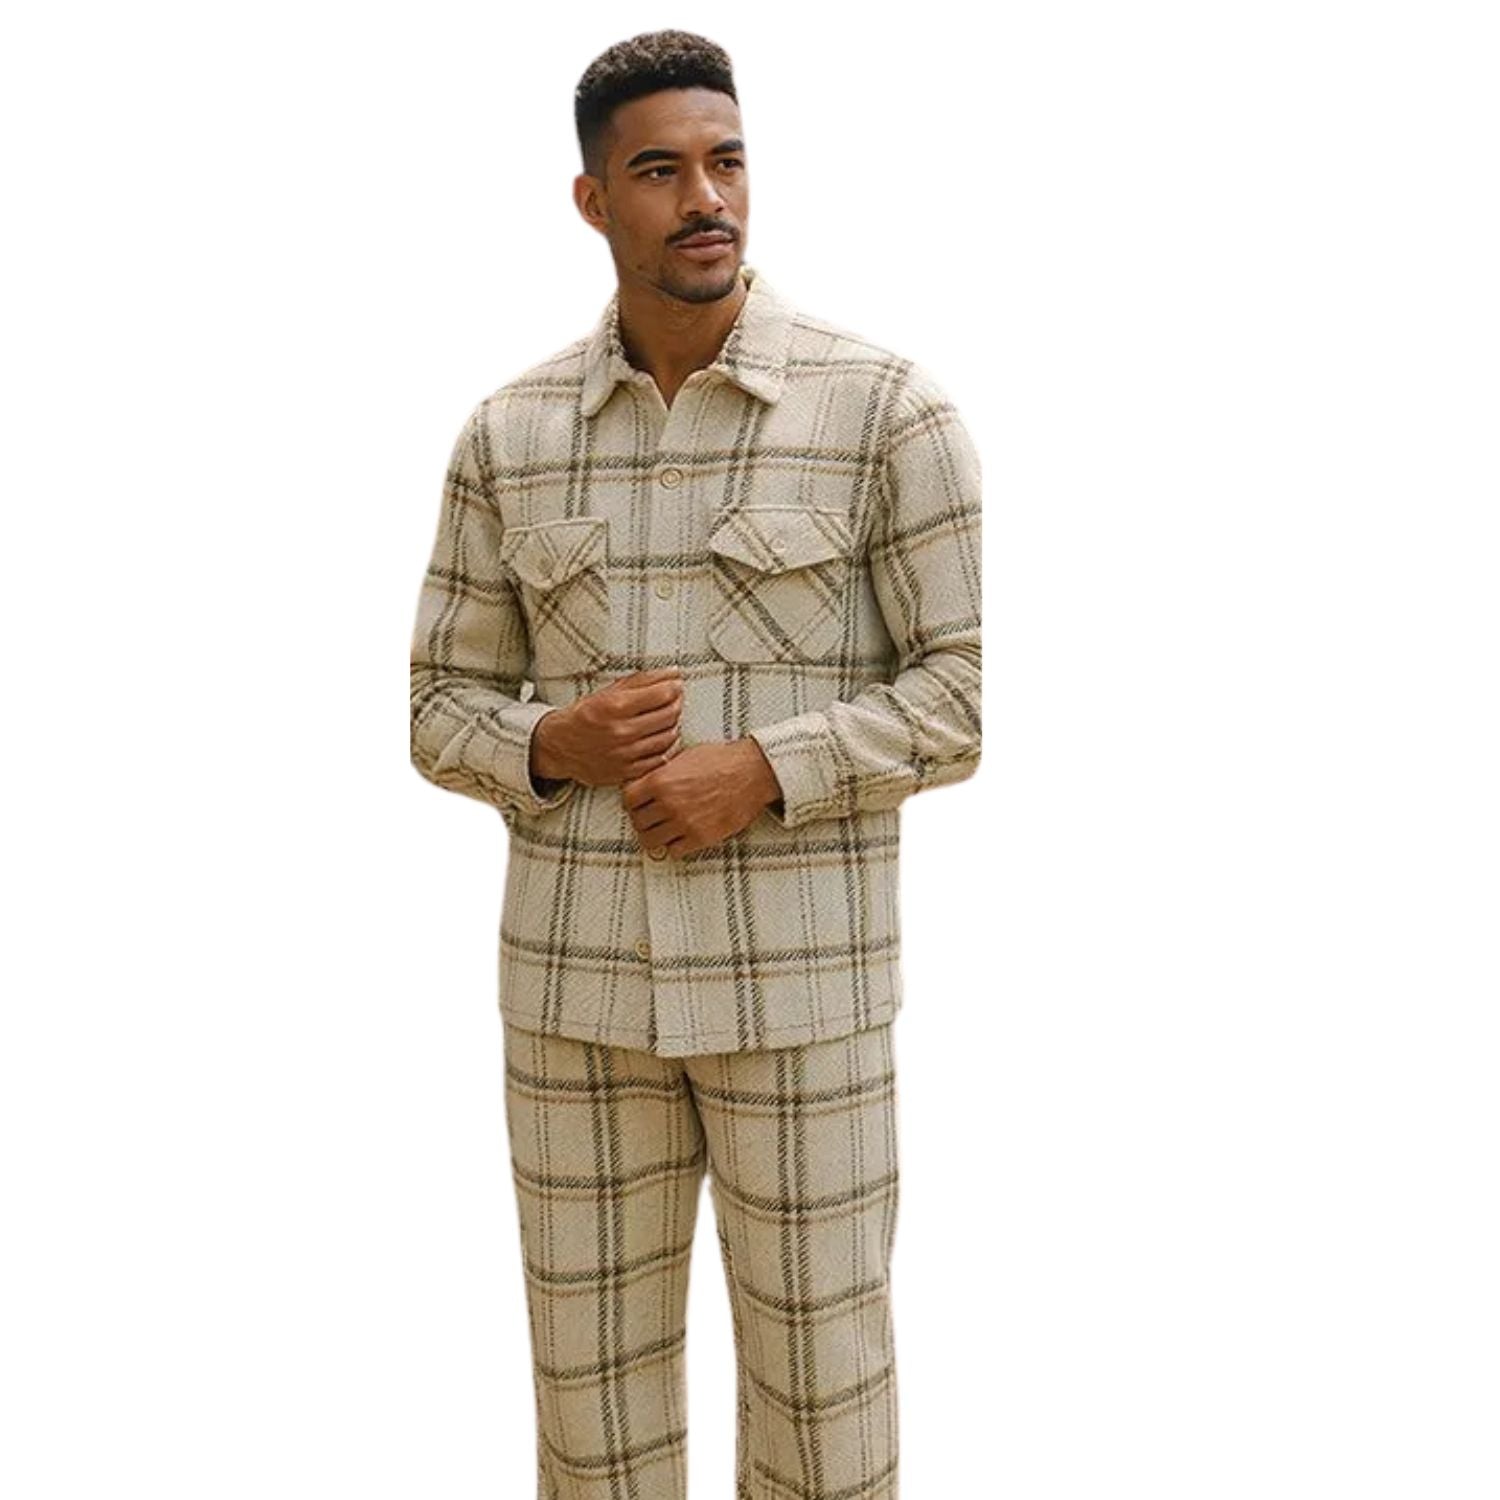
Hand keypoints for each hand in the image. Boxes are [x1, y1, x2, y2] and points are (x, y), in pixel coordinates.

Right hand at [532, 669, 683, 787]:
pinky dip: (666, 746)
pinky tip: (661, 737)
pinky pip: (661, 759)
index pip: (662, 694)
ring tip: (666, 718)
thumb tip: (674, 672)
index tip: (675, 684)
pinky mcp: (627, 772)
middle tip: (674, 699)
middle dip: (676, 703)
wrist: (560, 746)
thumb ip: (643, 680)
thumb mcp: (609, 691)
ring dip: (673, 725)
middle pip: (669, 715)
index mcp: (615, 706)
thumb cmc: (586, 715)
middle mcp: (621, 731)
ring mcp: (625, 754)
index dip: (674, 687)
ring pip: (668, 737)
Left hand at [622, 738, 782, 859]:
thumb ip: (662, 772)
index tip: (638, 803)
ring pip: (650, 840)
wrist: (752, 773)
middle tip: (651, 817)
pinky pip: (673, 851)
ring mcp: (684, 822)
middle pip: (637, 822)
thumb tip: (646, 781)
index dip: (632, 801)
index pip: (628, 799)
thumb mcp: (684, 756)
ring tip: (663, 829)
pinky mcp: (700, 837)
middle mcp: (669, 803)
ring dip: (655, 835)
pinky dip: (673, 846)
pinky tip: (680, 836)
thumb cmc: (723, 761)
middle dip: (642, 819)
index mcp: (661, 780)